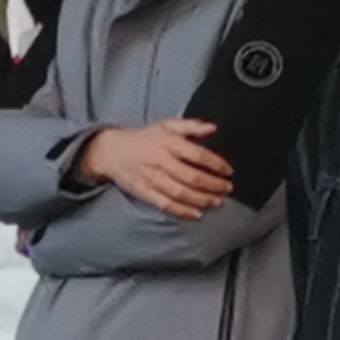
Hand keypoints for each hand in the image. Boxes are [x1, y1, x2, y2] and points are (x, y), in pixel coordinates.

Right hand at [79, 119, 233, 219]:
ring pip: (181, 193)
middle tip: (227, 189)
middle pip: (191, 177)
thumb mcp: (166, 125)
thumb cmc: (143, 138)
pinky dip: (182, 211)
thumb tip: (213, 128)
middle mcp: (160, 161)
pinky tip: (196, 214)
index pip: (197, 154)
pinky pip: (166, 204)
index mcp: (168, 143)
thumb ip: (191, 126)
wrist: (111, 151)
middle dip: (213, 185)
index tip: (228, 171)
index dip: (216, 164)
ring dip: (202, 200)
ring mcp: (151, 178)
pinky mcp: (144, 192)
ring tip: (217, 202)